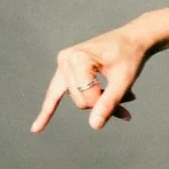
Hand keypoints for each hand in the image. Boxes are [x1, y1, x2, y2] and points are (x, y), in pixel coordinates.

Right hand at [31, 24, 146, 133]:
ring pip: (77, 100)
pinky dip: (48, 111)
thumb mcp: (124, 80)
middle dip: (103, 103)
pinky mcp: (65, 70)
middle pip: (80, 101)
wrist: (132, 39)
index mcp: (78, 58)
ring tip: (123, 97)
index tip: (130, 96)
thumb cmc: (130, 56)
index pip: (87, 97)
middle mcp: (66, 59)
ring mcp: (63, 64)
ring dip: (98, 102)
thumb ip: (109, 103)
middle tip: (129, 98)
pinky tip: (36, 129)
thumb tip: (94, 126)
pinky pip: (54, 94)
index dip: (107, 101)